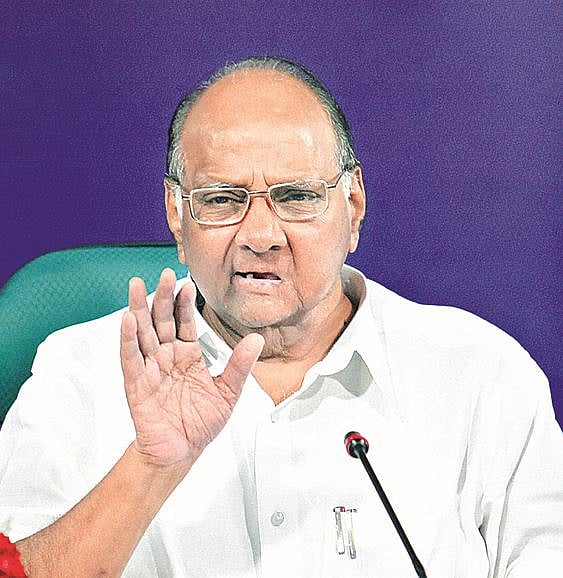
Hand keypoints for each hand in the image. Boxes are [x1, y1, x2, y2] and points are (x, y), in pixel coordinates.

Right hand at [120, 269, 263, 467]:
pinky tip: (128, 320)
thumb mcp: (228, 392)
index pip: (185, 322)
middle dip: (163, 297)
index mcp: (188, 355)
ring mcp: (151, 368)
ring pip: (142, 333)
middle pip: (162, 320)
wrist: (182, 452)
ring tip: (137, 285)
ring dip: (139, 309)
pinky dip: (128, 339)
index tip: (188, 283)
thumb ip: (239, 365)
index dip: (185, 303)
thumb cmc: (202, 423)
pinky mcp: (137, 384)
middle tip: (164, 274)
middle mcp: (167, 356)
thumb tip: (256, 340)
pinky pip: (131, 359)